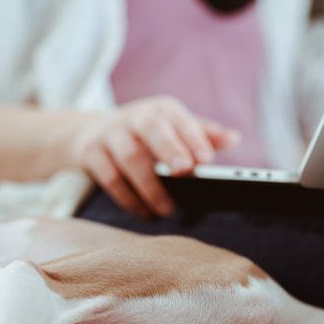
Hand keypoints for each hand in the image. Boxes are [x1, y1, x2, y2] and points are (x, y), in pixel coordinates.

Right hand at [70, 96, 239, 217]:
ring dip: (149, 185)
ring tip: (167, 209)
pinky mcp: (91, 152)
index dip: (194, 137)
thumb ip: (204, 134)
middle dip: (169, 148)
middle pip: (151, 129)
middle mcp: (135, 117)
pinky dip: (128, 198)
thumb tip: (235, 138)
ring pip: (129, 157)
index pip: (180, 119)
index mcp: (161, 110)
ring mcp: (110, 133)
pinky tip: (144, 213)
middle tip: (184, 170)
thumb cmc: (145, 135)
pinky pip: (110, 177)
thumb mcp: (173, 128)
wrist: (88, 133)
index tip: (206, 159)